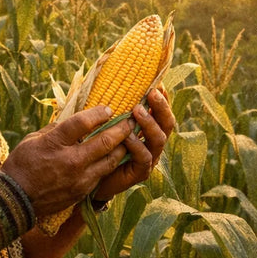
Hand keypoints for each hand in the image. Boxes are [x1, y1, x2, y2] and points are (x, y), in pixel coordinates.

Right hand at [1, 103, 135, 217]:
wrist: (15, 200)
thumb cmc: (21, 165)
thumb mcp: (33, 139)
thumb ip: (56, 129)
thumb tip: (75, 121)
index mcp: (55, 143)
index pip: (82, 123)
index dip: (98, 113)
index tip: (108, 108)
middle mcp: (70, 161)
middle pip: (104, 142)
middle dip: (121, 129)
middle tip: (131, 121)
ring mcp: (79, 178)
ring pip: (110, 160)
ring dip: (122, 147)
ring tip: (129, 138)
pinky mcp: (82, 191)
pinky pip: (103, 174)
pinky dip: (111, 163)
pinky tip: (116, 156)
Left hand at [89, 88, 174, 203]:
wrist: (90, 178)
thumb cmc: (98, 146)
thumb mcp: (107, 123)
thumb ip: (114, 108)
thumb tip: (108, 79)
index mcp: (148, 130)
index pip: (161, 112)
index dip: (163, 99)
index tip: (158, 84)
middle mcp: (153, 143)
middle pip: (167, 124)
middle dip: (161, 107)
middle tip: (151, 93)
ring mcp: (149, 158)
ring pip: (159, 139)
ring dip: (149, 123)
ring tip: (137, 110)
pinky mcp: (141, 172)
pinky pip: (144, 157)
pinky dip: (137, 145)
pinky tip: (127, 136)